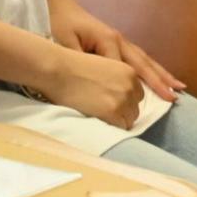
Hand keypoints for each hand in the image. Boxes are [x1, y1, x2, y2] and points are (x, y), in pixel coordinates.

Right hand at [32, 43, 146, 129]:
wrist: (58, 70)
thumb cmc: (73, 69)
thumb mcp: (104, 68)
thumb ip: (117, 82)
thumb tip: (122, 102)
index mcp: (129, 72)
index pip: (137, 96)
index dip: (124, 102)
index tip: (109, 104)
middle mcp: (130, 85)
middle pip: (134, 109)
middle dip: (121, 113)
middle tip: (101, 111)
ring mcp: (122, 98)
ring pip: (129, 120)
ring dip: (116, 121)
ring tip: (97, 114)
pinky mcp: (112, 111)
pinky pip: (120, 128)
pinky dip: (110, 127)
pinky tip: (96, 118)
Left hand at [59, 6, 183, 103]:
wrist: (61, 8)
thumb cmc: (62, 25)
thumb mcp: (65, 42)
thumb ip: (79, 58)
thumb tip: (93, 75)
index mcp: (108, 40)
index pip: (121, 68)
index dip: (130, 87)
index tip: (140, 105)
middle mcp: (120, 40)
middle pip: (143, 64)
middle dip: (159, 81)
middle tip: (174, 97)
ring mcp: (122, 41)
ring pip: (146, 61)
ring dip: (162, 75)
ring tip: (179, 87)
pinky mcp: (119, 43)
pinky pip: (140, 58)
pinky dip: (153, 68)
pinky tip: (162, 76)